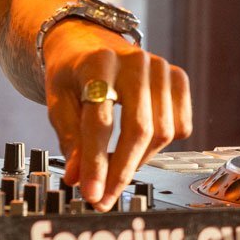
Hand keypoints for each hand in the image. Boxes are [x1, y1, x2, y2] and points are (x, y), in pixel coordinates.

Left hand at [41, 25, 192, 205]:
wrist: (88, 40)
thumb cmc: (72, 73)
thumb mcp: (58, 101)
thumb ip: (70, 139)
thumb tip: (78, 179)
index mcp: (98, 62)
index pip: (100, 121)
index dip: (96, 162)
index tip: (91, 194)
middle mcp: (134, 61)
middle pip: (138, 129)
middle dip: (122, 172)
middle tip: (105, 198)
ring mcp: (160, 67)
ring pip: (162, 132)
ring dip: (139, 161)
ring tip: (116, 169)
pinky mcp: (178, 77)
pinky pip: (181, 127)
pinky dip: (160, 146)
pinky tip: (137, 146)